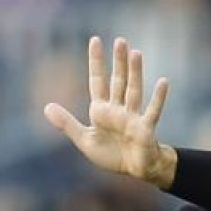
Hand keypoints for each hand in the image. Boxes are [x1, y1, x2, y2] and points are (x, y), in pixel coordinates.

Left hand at [43, 36, 176, 188]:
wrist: (133, 170)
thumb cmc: (111, 154)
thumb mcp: (84, 140)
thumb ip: (67, 123)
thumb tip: (47, 106)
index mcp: (101, 110)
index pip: (97, 80)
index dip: (96, 61)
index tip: (95, 40)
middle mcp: (118, 109)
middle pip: (118, 81)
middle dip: (118, 61)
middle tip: (120, 40)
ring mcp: (132, 117)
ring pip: (133, 90)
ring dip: (135, 73)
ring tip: (136, 53)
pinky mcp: (145, 128)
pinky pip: (152, 110)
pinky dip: (158, 97)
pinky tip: (163, 82)